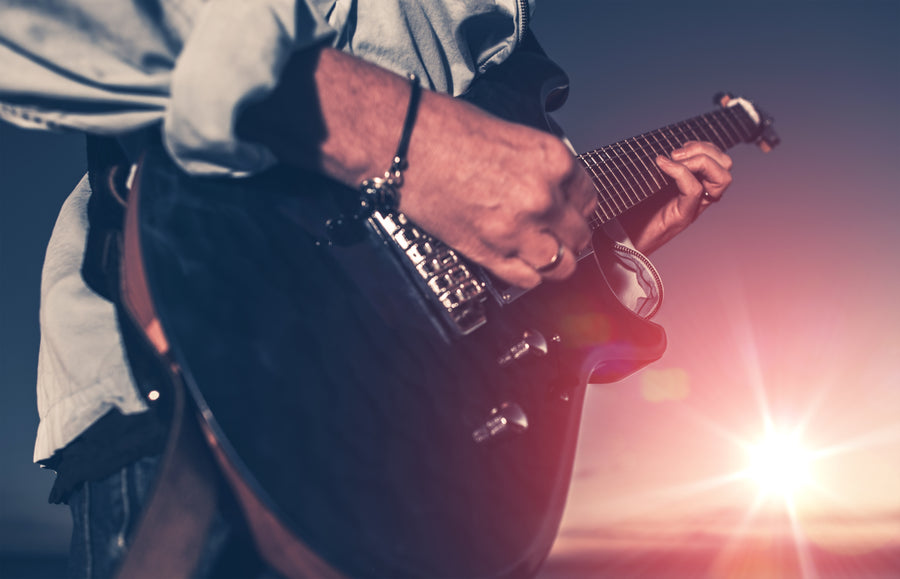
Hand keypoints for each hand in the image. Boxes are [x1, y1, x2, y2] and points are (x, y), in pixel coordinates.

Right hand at [400, 94, 596, 288]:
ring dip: (554, 261)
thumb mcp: (514, 136)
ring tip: (542, 253)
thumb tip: (555, 189)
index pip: (589, 198)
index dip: (578, 207)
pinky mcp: (488, 252)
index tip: (569, 211)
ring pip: (561, 265)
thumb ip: (542, 167)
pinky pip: (527, 279)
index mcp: (553, 161)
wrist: (406, 143)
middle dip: (569, 236)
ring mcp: (517, 229)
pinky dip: (527, 274)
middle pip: (579, 236)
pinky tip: (519, 262)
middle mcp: (542, 198)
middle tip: (557, 234)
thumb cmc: (447, 130)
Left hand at [619, 141, 732, 253]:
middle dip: (705, 150)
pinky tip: (662, 166)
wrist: (621, 242)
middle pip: (726, 166)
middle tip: (677, 153)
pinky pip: (694, 191)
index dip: (704, 147)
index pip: (717, 160)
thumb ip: (659, 166)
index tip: (677, 148)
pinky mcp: (681, 217)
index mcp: (693, 185)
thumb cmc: (630, 212)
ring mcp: (693, 207)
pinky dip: (680, 172)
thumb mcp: (647, 181)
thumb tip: (658, 147)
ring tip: (674, 160)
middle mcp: (699, 197)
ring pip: (722, 178)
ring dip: (700, 160)